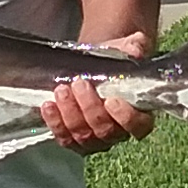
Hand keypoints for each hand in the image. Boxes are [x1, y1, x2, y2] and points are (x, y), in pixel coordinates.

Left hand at [42, 32, 154, 154]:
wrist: (93, 65)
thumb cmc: (114, 61)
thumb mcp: (126, 49)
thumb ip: (135, 47)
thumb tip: (135, 50)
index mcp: (139, 115)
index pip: (138, 126)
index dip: (125, 117)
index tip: (111, 100)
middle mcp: (118, 132)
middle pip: (105, 130)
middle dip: (90, 108)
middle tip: (79, 83)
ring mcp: (95, 139)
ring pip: (83, 135)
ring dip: (70, 114)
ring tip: (61, 90)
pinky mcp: (74, 140)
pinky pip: (65, 138)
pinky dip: (55, 123)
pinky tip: (48, 106)